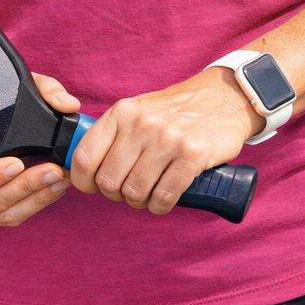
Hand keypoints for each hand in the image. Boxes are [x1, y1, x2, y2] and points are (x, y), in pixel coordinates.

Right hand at [0, 74, 80, 226]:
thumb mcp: (13, 88)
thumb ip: (41, 89)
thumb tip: (67, 105)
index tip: (16, 163)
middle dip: (24, 186)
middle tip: (52, 170)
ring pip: (4, 212)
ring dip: (36, 196)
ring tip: (59, 177)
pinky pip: (12, 216)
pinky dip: (36, 203)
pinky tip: (55, 188)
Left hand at [68, 69, 261, 214]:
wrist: (222, 98)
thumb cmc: (174, 112)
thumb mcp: (137, 111)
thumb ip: (112, 135)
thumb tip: (83, 168)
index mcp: (121, 113)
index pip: (84, 156)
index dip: (83, 181)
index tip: (92, 187)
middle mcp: (141, 124)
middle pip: (109, 181)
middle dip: (116, 194)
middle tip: (128, 190)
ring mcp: (167, 139)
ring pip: (135, 192)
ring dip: (140, 201)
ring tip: (149, 193)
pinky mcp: (192, 155)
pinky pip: (164, 196)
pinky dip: (160, 206)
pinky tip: (164, 200)